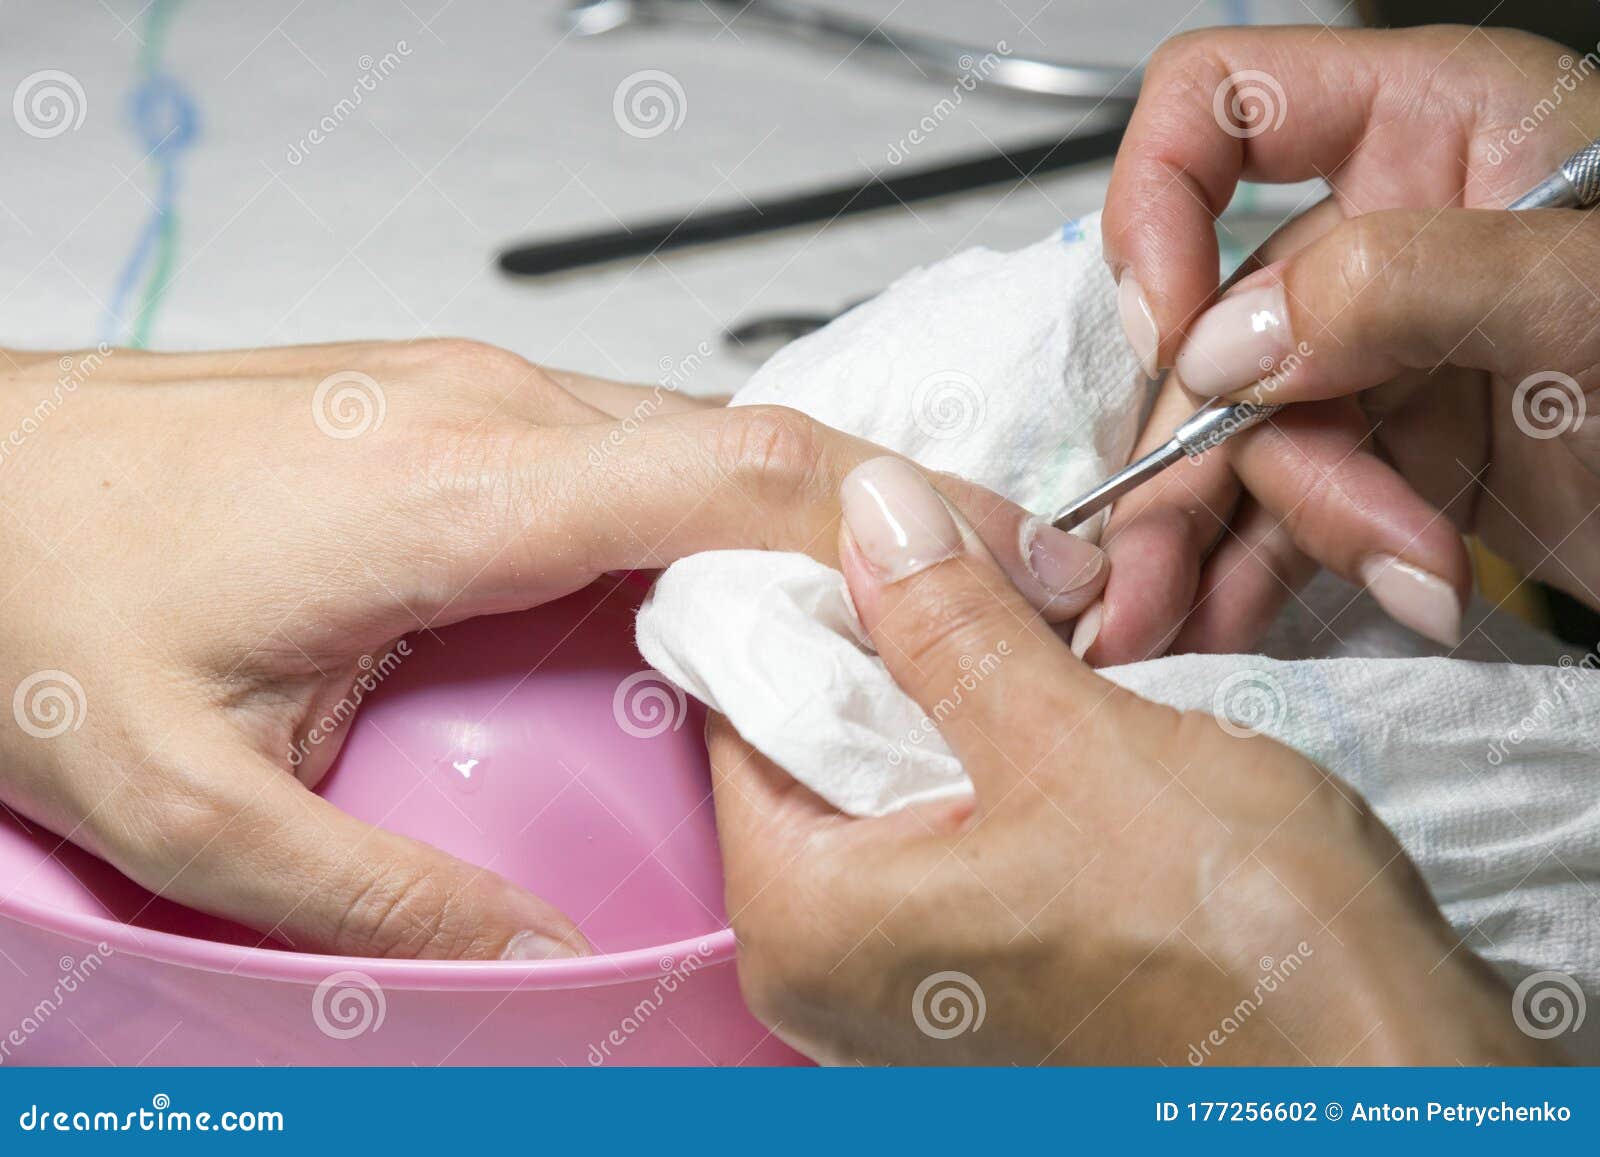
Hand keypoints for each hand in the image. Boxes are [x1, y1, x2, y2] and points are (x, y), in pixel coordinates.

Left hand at [0, 340, 1106, 959]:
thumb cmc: (46, 589)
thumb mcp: (192, 800)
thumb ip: (385, 903)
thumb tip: (547, 963)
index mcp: (459, 492)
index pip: (740, 476)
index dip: (898, 521)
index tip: (1004, 571)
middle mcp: (486, 413)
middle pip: (753, 441)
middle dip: (897, 514)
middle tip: (999, 592)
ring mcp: (474, 394)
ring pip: (699, 435)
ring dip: (810, 513)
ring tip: (889, 606)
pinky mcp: (456, 405)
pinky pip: (633, 444)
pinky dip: (721, 505)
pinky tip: (738, 579)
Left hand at [709, 457, 1551, 1063]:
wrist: (1371, 1071)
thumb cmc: (1232, 932)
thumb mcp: (1071, 740)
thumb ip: (947, 621)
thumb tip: (867, 512)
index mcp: (804, 919)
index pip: (743, 713)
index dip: (806, 602)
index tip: (866, 525)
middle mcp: (826, 972)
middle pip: (811, 752)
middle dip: (883, 649)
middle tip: (953, 556)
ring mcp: (901, 990)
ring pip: (884, 790)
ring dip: (944, 701)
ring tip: (1011, 621)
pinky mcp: (974, 986)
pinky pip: (941, 839)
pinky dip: (978, 766)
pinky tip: (1038, 708)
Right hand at [1084, 25, 1599, 662]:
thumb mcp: (1590, 301)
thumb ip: (1408, 285)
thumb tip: (1231, 340)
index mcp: (1435, 129)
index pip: (1221, 108)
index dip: (1159, 206)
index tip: (1170, 333)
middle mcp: (1390, 237)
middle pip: (1212, 325)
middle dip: (1187, 461)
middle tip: (1151, 577)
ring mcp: (1388, 356)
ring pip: (1240, 439)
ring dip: (1229, 543)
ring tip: (1212, 629)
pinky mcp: (1398, 457)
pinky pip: (1286, 507)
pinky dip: (1264, 571)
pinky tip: (1246, 621)